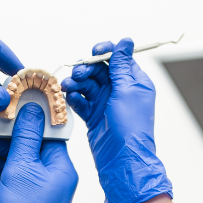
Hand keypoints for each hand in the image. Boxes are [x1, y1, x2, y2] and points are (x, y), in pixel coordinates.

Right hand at [0, 103, 77, 202]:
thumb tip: (33, 108)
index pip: (41, 130)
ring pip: (5, 165)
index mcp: (58, 164)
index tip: (1, 109)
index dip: (20, 119)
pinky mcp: (17, 201)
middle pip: (18, 147)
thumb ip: (25, 136)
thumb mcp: (22, 168)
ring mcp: (32, 189)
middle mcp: (48, 175)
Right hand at [61, 39, 171, 202]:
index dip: (105, 52)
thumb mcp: (126, 91)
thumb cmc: (130, 127)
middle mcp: (120, 91)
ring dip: (76, 83)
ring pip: (87, 85)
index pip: (118, 58)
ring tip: (68, 87)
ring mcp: (106, 104)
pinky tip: (69, 99)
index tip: (93, 51)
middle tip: (78, 74)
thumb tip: (126, 41)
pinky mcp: (94, 116)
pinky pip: (81, 101)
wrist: (122, 160)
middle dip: (86, 69)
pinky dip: (74, 98)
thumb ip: (121, 65)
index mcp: (134, 82)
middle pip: (99, 70)